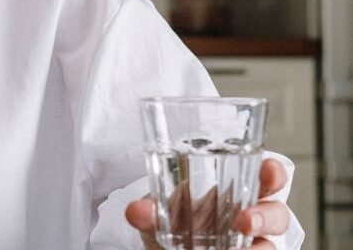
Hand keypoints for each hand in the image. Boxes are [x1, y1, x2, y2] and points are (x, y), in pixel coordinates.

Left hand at [125, 158, 290, 248]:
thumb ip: (149, 210)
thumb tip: (136, 210)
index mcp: (232, 191)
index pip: (263, 177)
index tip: (269, 170)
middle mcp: (247, 216)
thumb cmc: (169, 222)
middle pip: (276, 212)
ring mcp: (248, 242)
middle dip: (268, 214)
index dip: (272, 173)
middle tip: (246, 220)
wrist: (164, 247)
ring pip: (271, 243)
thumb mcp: (156, 213)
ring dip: (261, 246)